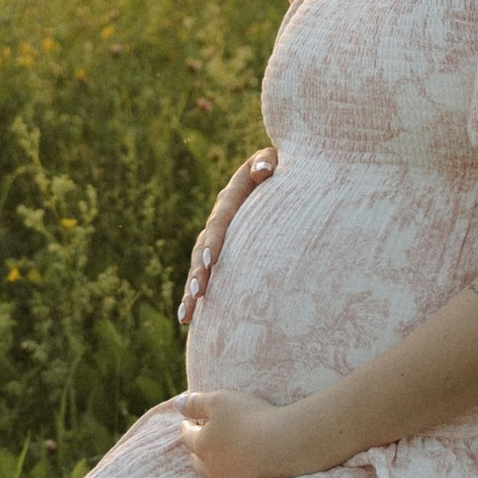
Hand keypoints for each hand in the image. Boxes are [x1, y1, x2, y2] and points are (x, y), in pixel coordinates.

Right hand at [177, 147, 277, 329]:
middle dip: (199, 270)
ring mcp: (219, 236)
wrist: (286, 177)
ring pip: (199, 263)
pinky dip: (195, 294)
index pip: (222, 219)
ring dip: (192, 287)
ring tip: (187, 312)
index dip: (215, 239)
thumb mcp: (282, 160)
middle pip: (204, 245)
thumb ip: (269, 161)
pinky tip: (187, 318)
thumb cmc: (289, 167)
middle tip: (199, 292)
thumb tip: (262, 170)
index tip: (211, 261)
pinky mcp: (223, 252)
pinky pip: (205, 273)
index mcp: (233, 195)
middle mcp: (221, 216)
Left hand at [179, 383, 317, 477]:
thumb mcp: (221, 400)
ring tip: (218, 461)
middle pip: (197, 461)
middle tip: (203, 441)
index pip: (188, 436)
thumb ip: (197, 402)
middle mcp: (210, 468)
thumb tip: (177, 403)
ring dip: (212, 468)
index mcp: (202, 445)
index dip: (188, 427)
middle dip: (198, 450)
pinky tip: (236, 476)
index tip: (189, 422)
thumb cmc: (251, 418)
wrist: (285, 445)